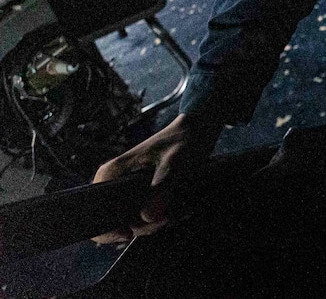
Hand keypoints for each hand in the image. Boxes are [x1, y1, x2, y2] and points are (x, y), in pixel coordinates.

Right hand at [90, 113, 221, 243]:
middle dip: (139, 227)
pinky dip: (158, 217)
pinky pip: (143, 214)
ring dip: (152, 223)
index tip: (131, 232)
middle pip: (114, 222)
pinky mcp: (140, 191)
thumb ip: (162, 188)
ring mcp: (126, 188)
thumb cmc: (182, 142)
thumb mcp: (175, 164)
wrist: (196, 130)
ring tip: (173, 212)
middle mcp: (113, 182)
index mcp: (111, 173)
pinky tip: (173, 210)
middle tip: (164, 219)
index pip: (93, 213)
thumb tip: (147, 217)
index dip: (107, 231)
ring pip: (131, 220)